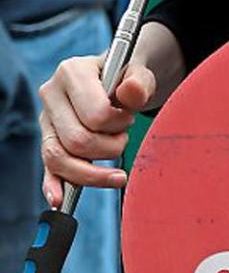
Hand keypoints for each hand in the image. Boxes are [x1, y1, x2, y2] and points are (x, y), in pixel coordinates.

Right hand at [37, 51, 156, 208]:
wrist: (115, 78)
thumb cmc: (126, 76)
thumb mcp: (139, 72)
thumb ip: (139, 82)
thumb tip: (130, 93)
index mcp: (71, 72)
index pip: (95, 114)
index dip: (118, 124)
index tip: (128, 118)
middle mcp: (51, 95)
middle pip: (77, 140)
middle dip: (109, 148)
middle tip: (124, 137)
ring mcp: (46, 120)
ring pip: (60, 159)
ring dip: (92, 172)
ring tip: (116, 172)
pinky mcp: (48, 141)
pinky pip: (47, 168)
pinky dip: (53, 185)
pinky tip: (59, 200)